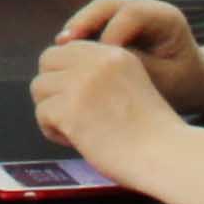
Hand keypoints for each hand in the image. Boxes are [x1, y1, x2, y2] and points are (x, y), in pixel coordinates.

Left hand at [27, 40, 181, 174]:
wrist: (164, 154)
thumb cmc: (150, 132)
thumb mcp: (130, 84)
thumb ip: (99, 75)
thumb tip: (57, 78)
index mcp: (114, 53)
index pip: (68, 48)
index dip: (65, 73)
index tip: (77, 97)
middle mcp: (96, 62)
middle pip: (47, 61)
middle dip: (52, 87)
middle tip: (70, 112)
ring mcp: (81, 84)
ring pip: (39, 87)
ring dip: (51, 110)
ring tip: (74, 129)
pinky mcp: (70, 109)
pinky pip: (41, 114)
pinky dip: (53, 131)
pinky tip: (75, 141)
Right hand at [55, 0, 203, 82]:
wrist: (190, 81)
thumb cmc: (182, 83)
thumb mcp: (166, 80)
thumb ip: (137, 67)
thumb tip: (102, 63)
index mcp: (166, 17)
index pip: (131, 15)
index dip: (111, 35)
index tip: (99, 63)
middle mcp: (146, 8)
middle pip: (108, 5)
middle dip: (85, 22)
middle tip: (65, 44)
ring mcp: (129, 13)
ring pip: (96, 11)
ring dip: (77, 27)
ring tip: (59, 47)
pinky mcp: (116, 23)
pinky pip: (93, 23)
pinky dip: (80, 36)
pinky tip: (65, 54)